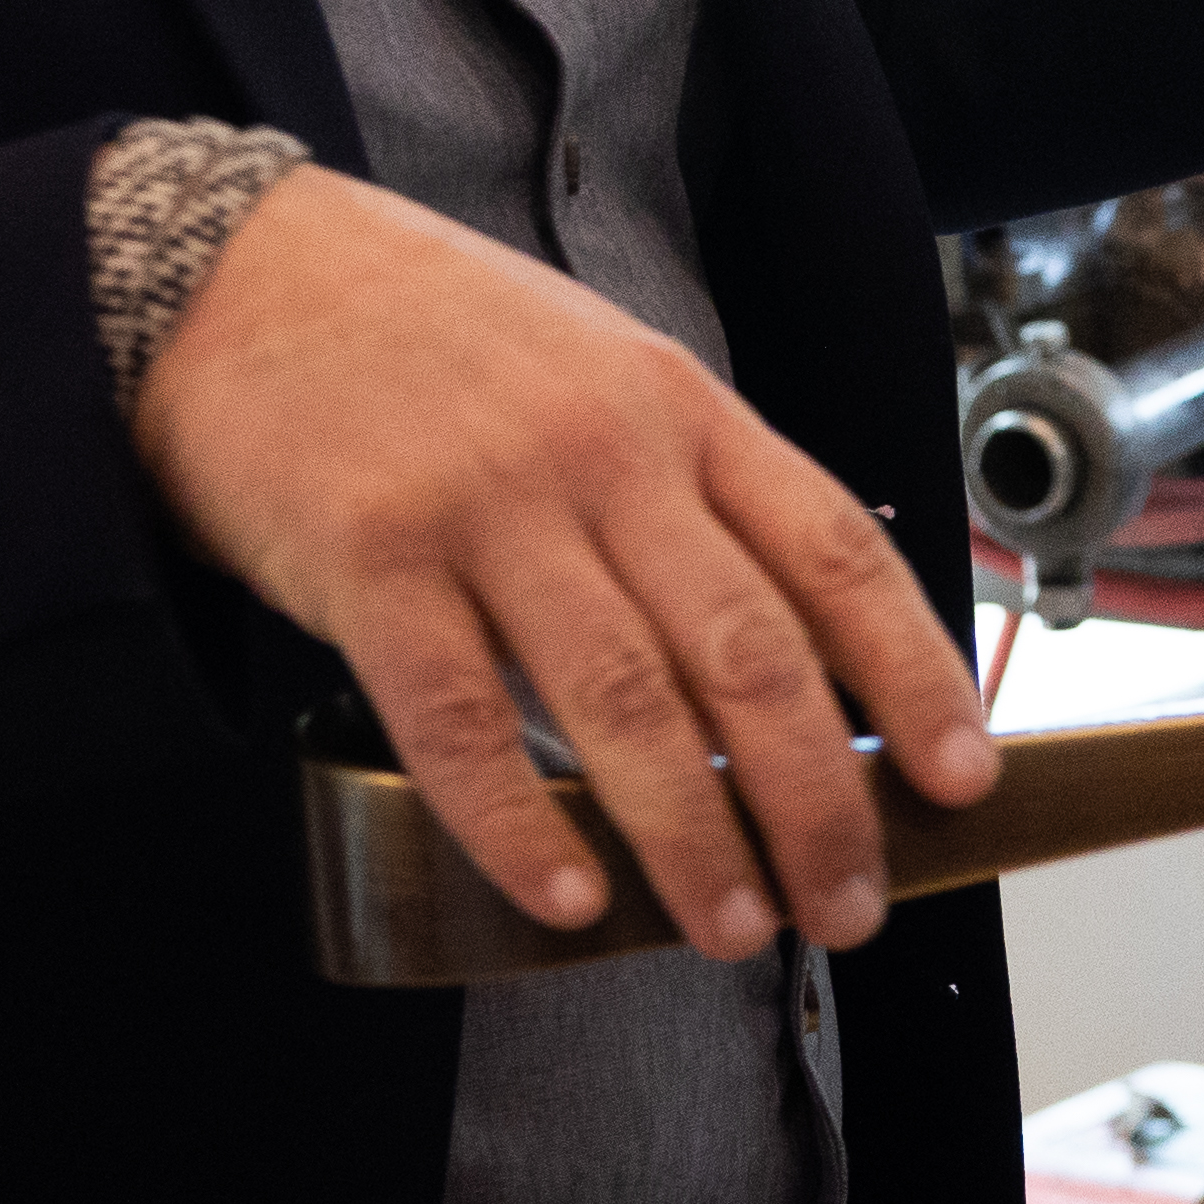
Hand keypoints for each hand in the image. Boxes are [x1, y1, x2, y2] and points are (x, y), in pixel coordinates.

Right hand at [133, 168, 997, 961]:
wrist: (238, 273)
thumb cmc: (434, 340)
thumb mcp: (601, 372)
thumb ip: (690, 491)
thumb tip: (798, 647)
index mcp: (679, 408)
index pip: (835, 551)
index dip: (914, 674)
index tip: (965, 775)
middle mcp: (604, 454)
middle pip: (749, 651)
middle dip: (818, 799)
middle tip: (849, 905)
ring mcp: (486, 504)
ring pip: (622, 699)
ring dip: (693, 837)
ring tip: (735, 931)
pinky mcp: (369, 559)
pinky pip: (455, 718)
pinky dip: (518, 823)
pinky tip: (566, 896)